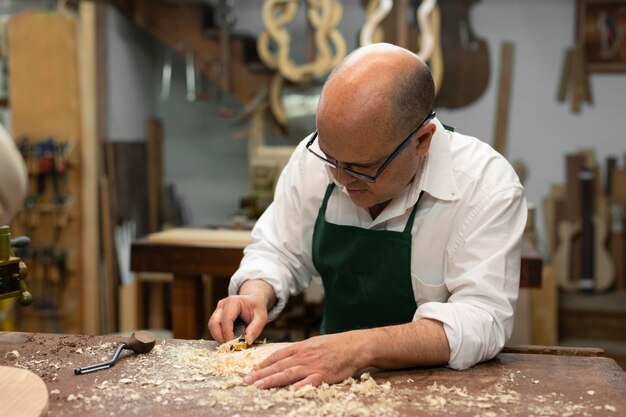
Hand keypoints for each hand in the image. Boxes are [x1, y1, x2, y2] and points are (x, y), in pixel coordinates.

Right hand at [208, 279, 275, 343]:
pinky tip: (228, 341)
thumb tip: (247, 341)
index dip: (227, 334)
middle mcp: (222, 305)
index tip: (233, 345)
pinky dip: (219, 336)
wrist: (253, 300)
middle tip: (229, 347)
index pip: (226, 320)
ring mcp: (218, 310)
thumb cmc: (257, 307)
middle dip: (219, 337)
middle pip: (214, 323)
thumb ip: (256, 328)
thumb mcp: (262, 317)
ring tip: (229, 345)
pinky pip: (214, 327)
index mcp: (233, 302)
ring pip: (212, 326)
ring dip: (218, 337)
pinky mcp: (217, 316)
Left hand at [243, 333, 363, 389]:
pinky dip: (299, 386)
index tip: (251, 371)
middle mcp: (303, 356)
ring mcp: (312, 365)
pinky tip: (290, 391)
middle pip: (278, 365)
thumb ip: (300, 352)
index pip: (277, 356)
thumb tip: (287, 359)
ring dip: (272, 379)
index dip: (263, 364)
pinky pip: (309, 381)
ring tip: (258, 386)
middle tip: (246, 380)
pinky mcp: (323, 375)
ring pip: (288, 373)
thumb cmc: (335, 345)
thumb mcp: (314, 344)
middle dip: (260, 373)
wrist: (354, 345)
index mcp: (300, 348)